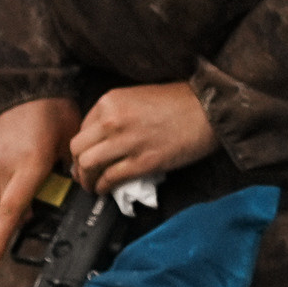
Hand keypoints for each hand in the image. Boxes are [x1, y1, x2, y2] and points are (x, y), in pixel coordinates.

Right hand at [0, 95, 82, 265]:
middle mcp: (4, 166)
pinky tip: (6, 182)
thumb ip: (69, 167)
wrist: (24, 83)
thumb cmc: (52, 109)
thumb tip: (73, 184)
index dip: (1, 237)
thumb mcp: (69, 140)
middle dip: (13, 218)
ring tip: (21, 194)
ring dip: (1, 205)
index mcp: (29, 165)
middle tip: (34, 208)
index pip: (11, 210)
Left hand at [70, 82, 219, 195]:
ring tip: (93, 186)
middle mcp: (113, 120)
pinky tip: (106, 189)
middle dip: (77, 167)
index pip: (81, 129)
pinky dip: (103, 187)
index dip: (82, 147)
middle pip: (78, 149)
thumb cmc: (181, 101)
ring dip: (87, 180)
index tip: (86, 156)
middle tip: (84, 175)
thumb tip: (102, 138)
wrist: (210, 109)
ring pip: (88, 166)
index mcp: (111, 101)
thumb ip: (116, 114)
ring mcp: (127, 142)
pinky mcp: (143, 162)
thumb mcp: (139, 96)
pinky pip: (110, 179)